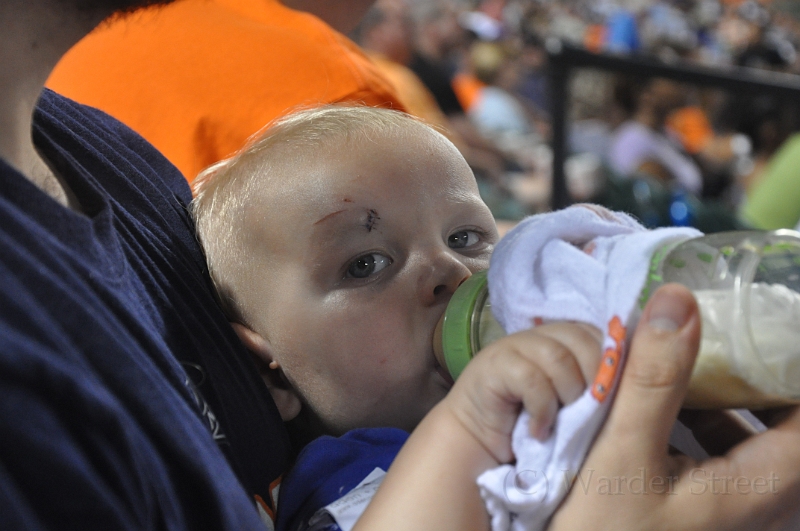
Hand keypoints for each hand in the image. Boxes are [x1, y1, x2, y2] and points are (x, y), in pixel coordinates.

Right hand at [445, 321, 601, 463]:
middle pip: (584, 339)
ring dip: (567, 395)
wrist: (481, 448)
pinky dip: (542, 409)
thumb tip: (640, 375)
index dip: (612, 362)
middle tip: (587, 414)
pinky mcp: (493, 364)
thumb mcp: (579, 410)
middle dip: (593, 380)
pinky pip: (531, 378)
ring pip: (558, 356)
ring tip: (561, 424)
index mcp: (568, 340)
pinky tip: (539, 431)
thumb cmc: (538, 430)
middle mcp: (543, 335)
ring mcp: (516, 345)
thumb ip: (602, 388)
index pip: (603, 333)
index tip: (613, 397)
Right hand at [548, 284, 799, 530]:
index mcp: (757, 488)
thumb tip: (678, 297)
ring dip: (734, 397)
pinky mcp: (708, 512)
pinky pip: (728, 455)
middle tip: (735, 332)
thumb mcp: (622, 453)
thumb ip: (651, 379)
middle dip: (764, 376)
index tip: (774, 327)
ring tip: (699, 358)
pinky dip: (710, 421)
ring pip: (757, 440)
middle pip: (787, 427)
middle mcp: (760, 503)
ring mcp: (734, 510)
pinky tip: (671, 403)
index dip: (792, 368)